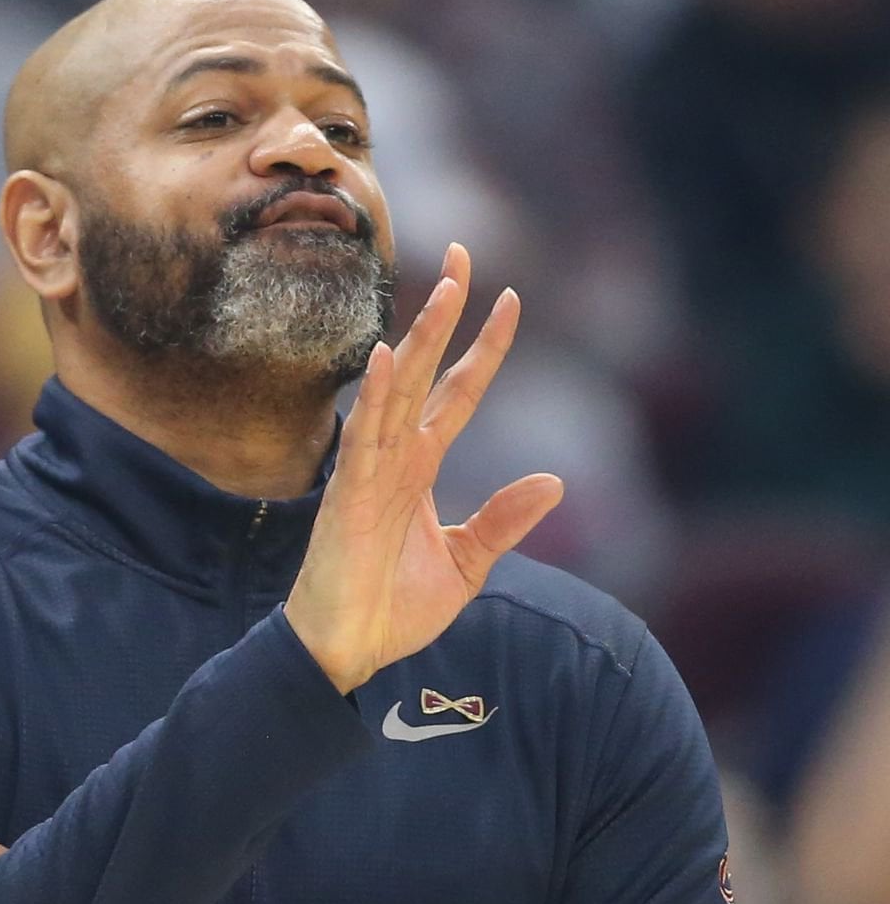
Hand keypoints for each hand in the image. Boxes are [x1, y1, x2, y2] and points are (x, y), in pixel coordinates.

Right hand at [285, 243, 563, 692]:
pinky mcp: (349, 496)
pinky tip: (387, 357)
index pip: (460, 393)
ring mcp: (370, 471)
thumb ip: (505, 520)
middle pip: (425, 370)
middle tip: (464, 253)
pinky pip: (363, 438)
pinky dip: (374, 398)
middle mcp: (396, 456)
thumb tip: (556, 480)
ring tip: (444, 286)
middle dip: (444, 313)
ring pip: (399, 390)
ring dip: (420, 338)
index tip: (512, 299)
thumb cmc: (394, 608)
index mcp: (421, 467)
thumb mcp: (467, 563)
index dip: (485, 348)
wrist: (348, 650)